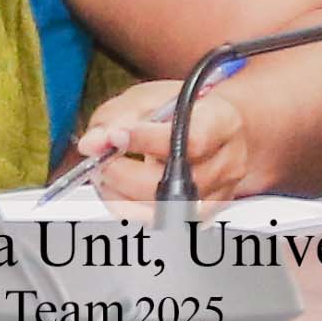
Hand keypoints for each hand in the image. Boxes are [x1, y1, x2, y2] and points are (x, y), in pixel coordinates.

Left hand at [71, 75, 259, 207]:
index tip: (114, 136)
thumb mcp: (152, 97)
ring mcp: (218, 194)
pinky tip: (119, 192)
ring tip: (106, 176)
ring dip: (122, 196)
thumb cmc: (185, 111)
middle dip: (125, 173)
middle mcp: (227, 161)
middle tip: (101, 160)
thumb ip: (119, 116)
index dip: (148, 141)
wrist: (214, 131)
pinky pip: (158, 223)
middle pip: (175, 181)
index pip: (191, 140)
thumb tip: (94, 143)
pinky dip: (129, 210)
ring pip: (164, 210)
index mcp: (222, 122)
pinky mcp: (201, 216)